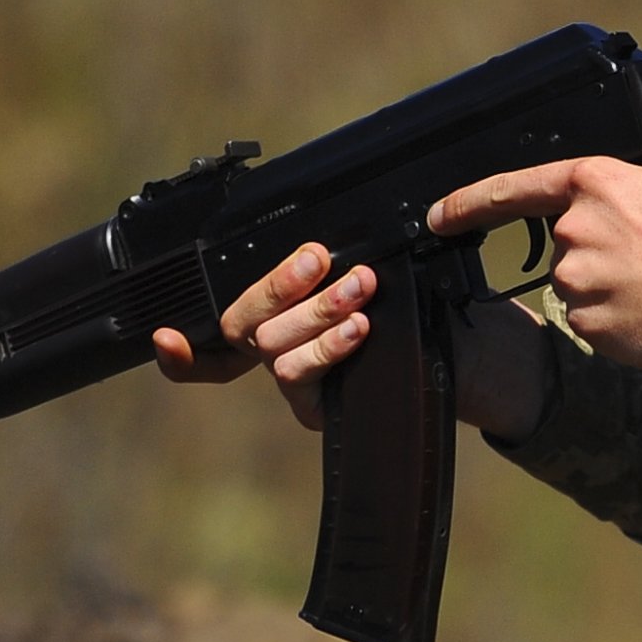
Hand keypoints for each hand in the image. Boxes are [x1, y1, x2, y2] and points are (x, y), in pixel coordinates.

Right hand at [154, 241, 561, 439]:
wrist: (479, 352)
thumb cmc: (428, 300)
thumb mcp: (384, 266)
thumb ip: (338, 261)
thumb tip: (322, 232)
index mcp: (285, 316)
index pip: (218, 335)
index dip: (184, 349)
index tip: (162, 337)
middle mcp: (281, 353)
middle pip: (244, 325)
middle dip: (278, 288)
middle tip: (319, 259)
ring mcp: (300, 384)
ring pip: (274, 349)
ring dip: (314, 312)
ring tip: (359, 289)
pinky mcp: (325, 408)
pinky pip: (303, 377)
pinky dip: (327, 348)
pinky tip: (357, 329)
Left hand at [426, 158, 641, 378]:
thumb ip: (629, 195)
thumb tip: (618, 211)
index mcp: (597, 182)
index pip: (516, 188)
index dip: (471, 202)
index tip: (439, 216)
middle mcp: (575, 227)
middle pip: (566, 239)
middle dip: (601, 251)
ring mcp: (574, 277)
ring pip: (578, 281)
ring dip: (610, 287)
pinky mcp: (582, 322)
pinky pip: (589, 318)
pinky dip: (615, 320)